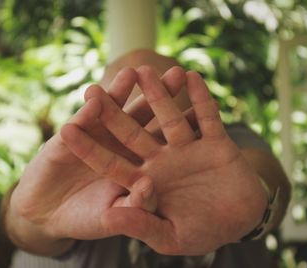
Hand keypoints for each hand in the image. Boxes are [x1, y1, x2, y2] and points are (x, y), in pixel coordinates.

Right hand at [8, 67, 185, 246]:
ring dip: (124, 92)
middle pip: (144, 117)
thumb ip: (132, 208)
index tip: (199, 111)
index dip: (180, 126)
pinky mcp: (71, 135)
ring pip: (114, 111)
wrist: (46, 213)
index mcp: (136, 163)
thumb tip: (148, 187)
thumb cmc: (83, 220)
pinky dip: (88, 109)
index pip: (163, 142)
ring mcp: (96, 137)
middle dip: (160, 96)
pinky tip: (96, 94)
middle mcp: (120, 146)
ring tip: (136, 70)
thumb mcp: (111, 219)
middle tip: (178, 72)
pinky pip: (81, 120)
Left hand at [62, 66, 267, 254]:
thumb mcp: (169, 236)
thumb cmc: (204, 232)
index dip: (89, 148)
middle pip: (133, 133)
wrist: (241, 222)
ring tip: (141, 70)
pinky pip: (208, 118)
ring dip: (157, 95)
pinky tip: (192, 77)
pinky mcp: (217, 143)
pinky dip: (201, 99)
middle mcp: (164, 160)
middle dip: (114, 113)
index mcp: (148, 181)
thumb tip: (109, 218)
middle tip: (91, 89)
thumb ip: (140, 224)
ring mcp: (189, 149)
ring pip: (169, 117)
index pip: (112, 163)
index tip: (64, 129)